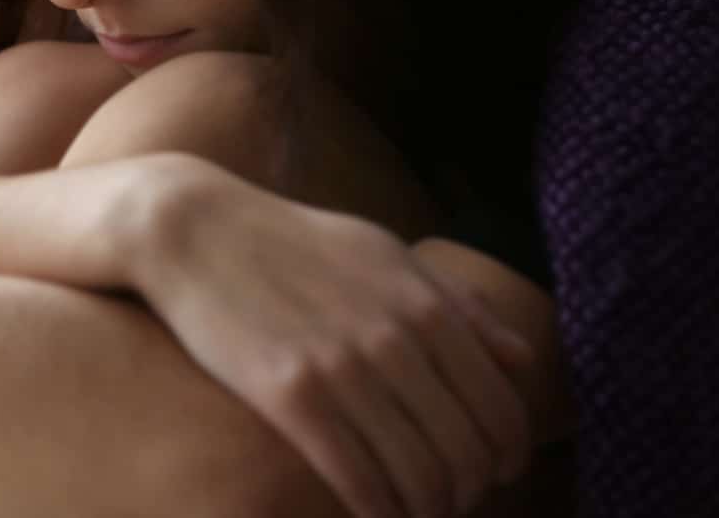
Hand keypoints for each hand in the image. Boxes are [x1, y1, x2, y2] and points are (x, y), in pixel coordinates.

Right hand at [133, 158, 535, 517]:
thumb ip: (458, 306)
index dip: (508, 458)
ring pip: (420, 478)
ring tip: (412, 510)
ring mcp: (343, 369)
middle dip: (469, 492)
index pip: (503, 411)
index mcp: (426, 306)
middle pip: (468, 454)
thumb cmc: (294, 242)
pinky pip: (359, 481)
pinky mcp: (291, 396)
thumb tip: (522, 360)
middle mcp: (395, 340)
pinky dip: (378, 511)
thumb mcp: (385, 254)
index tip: (491, 473)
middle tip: (451, 499)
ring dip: (425, 509)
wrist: (196, 229)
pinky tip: (373, 511)